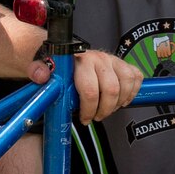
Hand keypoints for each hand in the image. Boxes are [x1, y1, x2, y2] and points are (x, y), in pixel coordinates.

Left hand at [28, 49, 143, 122]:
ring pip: (126, 84)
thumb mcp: (42, 69)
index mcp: (80, 61)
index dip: (88, 109)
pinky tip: (122, 99)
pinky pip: (136, 77)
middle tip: (96, 116)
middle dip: (104, 109)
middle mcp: (99, 59)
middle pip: (111, 90)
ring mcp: (113, 60)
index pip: (90, 90)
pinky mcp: (123, 63)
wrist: (65, 55)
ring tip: (107, 109)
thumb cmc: (58, 67)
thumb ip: (38, 71)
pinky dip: (133, 91)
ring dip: (119, 102)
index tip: (84, 118)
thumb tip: (41, 75)